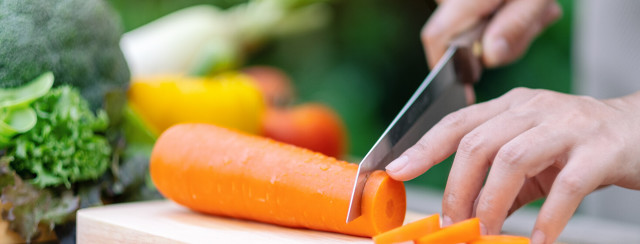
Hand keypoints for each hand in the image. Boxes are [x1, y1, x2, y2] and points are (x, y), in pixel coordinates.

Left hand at [385, 88, 639, 242]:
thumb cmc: (577, 145)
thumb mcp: (531, 154)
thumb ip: (498, 179)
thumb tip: (462, 213)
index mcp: (511, 107)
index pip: (458, 122)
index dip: (423, 146)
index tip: (396, 170)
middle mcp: (534, 109)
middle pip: (478, 143)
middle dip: (457, 188)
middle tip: (453, 223)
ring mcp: (567, 126)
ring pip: (513, 160)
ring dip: (492, 203)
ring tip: (486, 232)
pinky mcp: (600, 151)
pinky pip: (566, 186)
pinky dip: (547, 218)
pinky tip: (538, 240)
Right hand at [422, 0, 561, 67]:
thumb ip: (515, 26)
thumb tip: (490, 58)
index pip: (436, 39)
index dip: (446, 68)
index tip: (468, 87)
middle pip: (463, 36)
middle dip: (500, 42)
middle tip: (538, 23)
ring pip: (478, 25)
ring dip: (513, 26)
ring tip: (542, 10)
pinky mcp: (471, 0)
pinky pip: (486, 12)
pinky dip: (513, 13)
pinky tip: (533, 5)